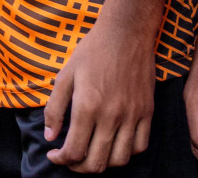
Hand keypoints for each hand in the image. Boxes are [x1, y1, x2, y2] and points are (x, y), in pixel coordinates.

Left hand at [43, 15, 156, 172]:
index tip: (54, 155)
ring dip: (102, 163)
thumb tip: (50, 136)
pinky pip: (139, 146)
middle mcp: (111, 116)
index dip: (61, 160)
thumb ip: (55, 108)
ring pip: (119, 160)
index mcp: (87, 107)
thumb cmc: (92, 51)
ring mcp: (132, 116)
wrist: (126, 33)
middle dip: (78, 167)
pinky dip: (126, 153)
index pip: (73, 151)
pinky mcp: (147, 112)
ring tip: (91, 154)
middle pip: (96, 162)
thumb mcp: (65, 75)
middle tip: (70, 159)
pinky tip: (113, 144)